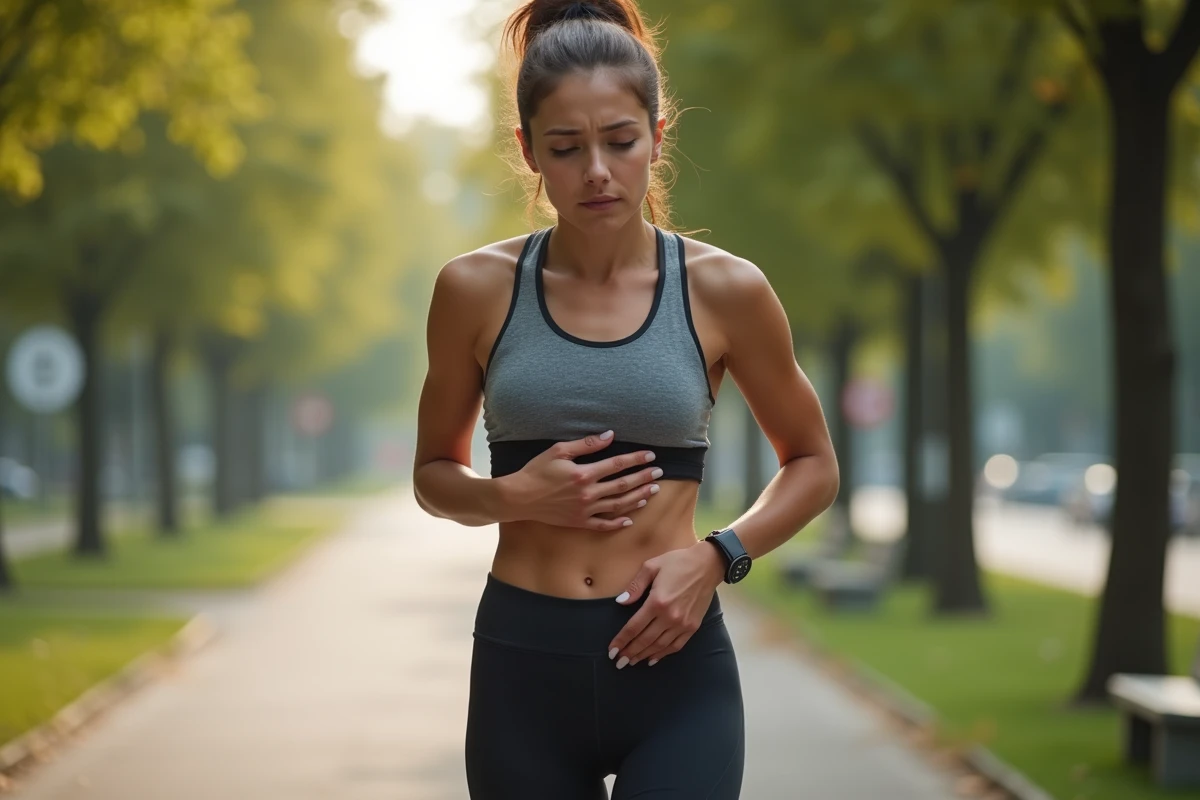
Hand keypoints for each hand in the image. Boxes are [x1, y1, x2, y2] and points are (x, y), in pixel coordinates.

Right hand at [504, 431, 662, 530]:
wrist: (519, 498)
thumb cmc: (536, 471)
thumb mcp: (558, 450)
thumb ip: (586, 444)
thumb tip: (610, 435)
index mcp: (584, 474)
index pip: (617, 465)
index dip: (636, 460)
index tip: (650, 456)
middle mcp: (588, 494)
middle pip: (623, 486)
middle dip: (643, 478)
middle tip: (659, 473)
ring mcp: (585, 510)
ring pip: (618, 505)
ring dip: (637, 498)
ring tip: (652, 492)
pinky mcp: (579, 522)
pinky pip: (603, 525)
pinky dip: (618, 523)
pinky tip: (630, 520)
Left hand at [607, 542, 725, 667]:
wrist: (708, 565)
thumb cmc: (678, 562)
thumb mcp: (651, 566)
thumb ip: (635, 586)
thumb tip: (620, 602)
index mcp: (657, 602)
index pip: (634, 627)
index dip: (621, 640)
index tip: (612, 650)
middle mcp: (669, 617)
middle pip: (645, 640)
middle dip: (629, 652)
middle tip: (618, 662)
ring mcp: (682, 624)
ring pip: (659, 646)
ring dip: (644, 655)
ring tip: (632, 662)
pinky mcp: (693, 626)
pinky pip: (676, 646)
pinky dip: (663, 654)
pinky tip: (653, 659)